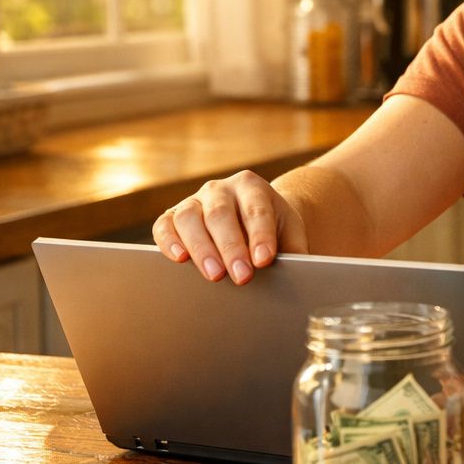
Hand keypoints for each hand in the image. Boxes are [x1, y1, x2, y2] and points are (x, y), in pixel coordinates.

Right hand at [152, 170, 307, 283]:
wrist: (252, 219)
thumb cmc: (273, 230)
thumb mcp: (290, 234)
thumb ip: (294, 250)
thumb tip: (299, 273)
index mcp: (252, 187)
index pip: (257, 210)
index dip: (260, 236)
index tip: (264, 260)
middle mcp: (220, 189)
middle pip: (221, 215)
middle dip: (231, 248)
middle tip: (242, 276)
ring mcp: (194, 200)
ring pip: (190, 218)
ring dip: (201, 248)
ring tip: (214, 275)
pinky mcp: (172, 216)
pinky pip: (164, 225)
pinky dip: (169, 241)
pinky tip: (179, 259)